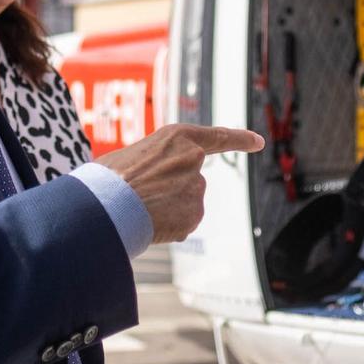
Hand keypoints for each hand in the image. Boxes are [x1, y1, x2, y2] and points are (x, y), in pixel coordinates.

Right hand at [100, 124, 263, 243]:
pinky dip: (168, 227)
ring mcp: (197, 188)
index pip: (219, 137)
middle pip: (190, 178)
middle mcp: (194, 160)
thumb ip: (153, 164)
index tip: (258, 142)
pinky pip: (182, 223)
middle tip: (141, 195)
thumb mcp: (130, 156)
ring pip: (185, 202)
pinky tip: (149, 223)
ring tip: (138, 209)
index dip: (241, 139)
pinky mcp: (195, 215)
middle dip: (172, 189)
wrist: (105, 206)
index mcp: (178, 137)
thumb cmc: (107, 179)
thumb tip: (152, 184)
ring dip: (167, 208)